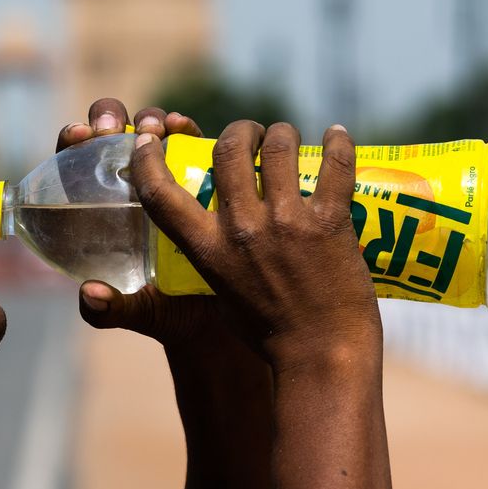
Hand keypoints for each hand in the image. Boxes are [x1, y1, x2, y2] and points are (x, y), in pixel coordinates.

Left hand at [57, 98, 234, 347]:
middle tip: (113, 130)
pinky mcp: (200, 173)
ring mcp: (165, 177)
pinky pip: (188, 142)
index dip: (70, 145)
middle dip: (108, 120)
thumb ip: (110, 310)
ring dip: (148, 119)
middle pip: (108, 137)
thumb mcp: (142, 312)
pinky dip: (184, 127)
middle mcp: (129, 188)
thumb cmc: (174, 311)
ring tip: (155, 127)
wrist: (227, 314)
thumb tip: (89, 294)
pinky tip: (184, 127)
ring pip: (148, 132)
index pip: (74, 167)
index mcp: (101, 214)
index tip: (78, 137)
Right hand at [128, 120, 380, 369]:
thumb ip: (212, 256)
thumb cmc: (269, 334)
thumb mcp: (220, 293)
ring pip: (280, 146)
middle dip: (240, 131)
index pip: (161, 193)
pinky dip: (338, 143)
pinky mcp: (330, 222)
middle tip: (252, 134)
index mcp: (208, 249)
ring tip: (289, 137)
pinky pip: (334, 165)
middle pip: (228, 149)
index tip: (151, 140)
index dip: (149, 159)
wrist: (322, 357)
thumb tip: (211, 226)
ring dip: (283, 132)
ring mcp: (287, 223)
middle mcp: (242, 230)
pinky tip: (337, 135)